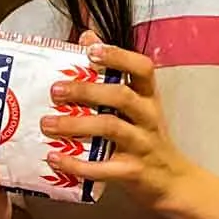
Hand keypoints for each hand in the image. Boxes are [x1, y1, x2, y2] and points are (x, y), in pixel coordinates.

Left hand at [41, 32, 198, 208]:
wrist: (172, 181)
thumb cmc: (146, 138)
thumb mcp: (137, 104)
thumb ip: (113, 72)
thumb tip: (87, 36)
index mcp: (148, 97)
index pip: (142, 68)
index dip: (119, 56)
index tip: (92, 51)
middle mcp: (148, 117)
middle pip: (121, 96)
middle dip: (87, 90)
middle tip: (55, 91)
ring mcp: (142, 145)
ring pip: (111, 128)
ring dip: (75, 125)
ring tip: (47, 124)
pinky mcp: (133, 172)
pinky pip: (103, 168)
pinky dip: (76, 164)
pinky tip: (54, 158)